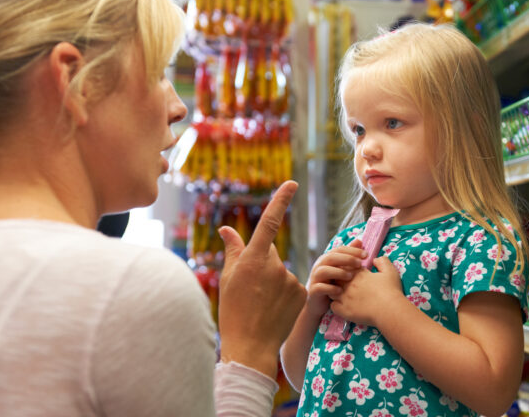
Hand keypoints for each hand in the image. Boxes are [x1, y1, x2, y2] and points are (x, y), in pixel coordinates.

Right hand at [217, 180, 305, 378]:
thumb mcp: (227, 279)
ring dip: (272, 282)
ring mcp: (290, 279)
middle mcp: (274, 265)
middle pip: (269, 253)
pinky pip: (292, 286)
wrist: (251, 346)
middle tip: (250, 288)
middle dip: (261, 263)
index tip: (292, 183)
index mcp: (253, 259)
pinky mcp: (302, 293)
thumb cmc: (233, 312)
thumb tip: (226, 228)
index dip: (281, 200)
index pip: (269, 222)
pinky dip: (284, 294)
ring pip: (281, 271)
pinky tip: (274, 310)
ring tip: (261, 303)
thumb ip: (233, 251)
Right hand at [305, 239, 366, 318]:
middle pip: (331, 257)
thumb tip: (359, 241)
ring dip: (338, 272)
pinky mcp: (313, 291)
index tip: (366, 255)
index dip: (353, 250)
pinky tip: (340, 291)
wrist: (319, 303)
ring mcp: (315, 278)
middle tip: (360, 263)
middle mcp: (320, 266)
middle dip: (347, 259)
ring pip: (324, 271)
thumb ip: (349, 255)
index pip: (340, 249)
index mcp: (327, 259)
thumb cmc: (333, 283)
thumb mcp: (342, 268)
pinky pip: (320, 287)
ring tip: (350, 276)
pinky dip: (330, 288)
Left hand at [330, 256, 404, 326]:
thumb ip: (383, 262)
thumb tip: (376, 259)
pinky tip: (342, 306)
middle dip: (339, 280)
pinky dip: (336, 306)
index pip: (346, 267)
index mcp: (359, 274)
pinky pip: (333, 306)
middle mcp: (349, 284)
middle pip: (336, 278)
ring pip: (332, 291)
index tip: (353, 274)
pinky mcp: (344, 310)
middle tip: (347, 284)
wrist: (389, 309)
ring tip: (343, 296)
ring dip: (335, 292)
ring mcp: (345, 297)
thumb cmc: (391, 290)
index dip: (348, 270)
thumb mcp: (390, 271)